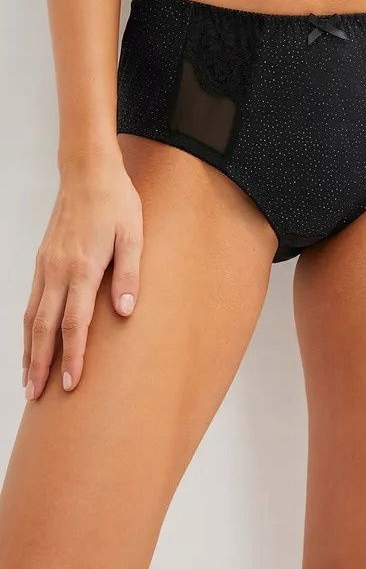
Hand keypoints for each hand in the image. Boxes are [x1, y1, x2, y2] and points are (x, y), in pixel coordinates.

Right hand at [23, 151, 142, 399]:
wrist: (88, 172)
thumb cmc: (117, 202)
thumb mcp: (133, 234)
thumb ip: (129, 272)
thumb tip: (126, 311)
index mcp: (83, 268)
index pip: (74, 323)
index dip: (72, 356)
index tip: (70, 385)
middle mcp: (58, 271)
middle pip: (44, 328)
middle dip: (40, 364)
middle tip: (36, 396)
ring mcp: (46, 266)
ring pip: (32, 317)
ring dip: (29, 350)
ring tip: (28, 379)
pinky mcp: (43, 260)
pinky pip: (31, 301)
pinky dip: (28, 327)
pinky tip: (30, 340)